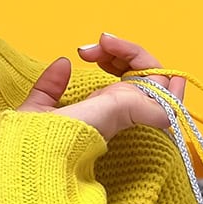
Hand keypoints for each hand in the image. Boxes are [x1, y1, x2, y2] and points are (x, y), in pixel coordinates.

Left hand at [16, 34, 181, 140]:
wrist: (41, 161)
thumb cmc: (34, 146)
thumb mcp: (39, 110)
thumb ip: (50, 87)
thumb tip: (64, 62)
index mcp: (100, 111)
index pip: (123, 79)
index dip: (113, 56)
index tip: (84, 51)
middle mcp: (121, 115)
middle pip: (145, 78)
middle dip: (128, 51)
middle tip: (102, 42)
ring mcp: (134, 118)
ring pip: (160, 83)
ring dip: (144, 58)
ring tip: (114, 45)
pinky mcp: (144, 119)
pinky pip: (168, 101)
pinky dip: (165, 82)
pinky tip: (151, 68)